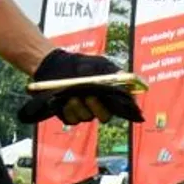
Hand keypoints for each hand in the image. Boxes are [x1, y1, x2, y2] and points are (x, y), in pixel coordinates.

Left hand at [17, 49, 144, 125]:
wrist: (59, 67)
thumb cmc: (83, 65)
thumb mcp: (99, 64)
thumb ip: (111, 71)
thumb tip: (124, 76)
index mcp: (111, 96)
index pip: (123, 106)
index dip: (123, 106)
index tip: (116, 99)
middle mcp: (100, 108)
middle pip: (105, 116)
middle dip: (98, 108)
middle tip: (90, 97)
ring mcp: (85, 113)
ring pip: (87, 117)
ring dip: (80, 108)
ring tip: (73, 96)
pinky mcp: (70, 116)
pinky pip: (72, 119)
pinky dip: (69, 111)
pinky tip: (65, 102)